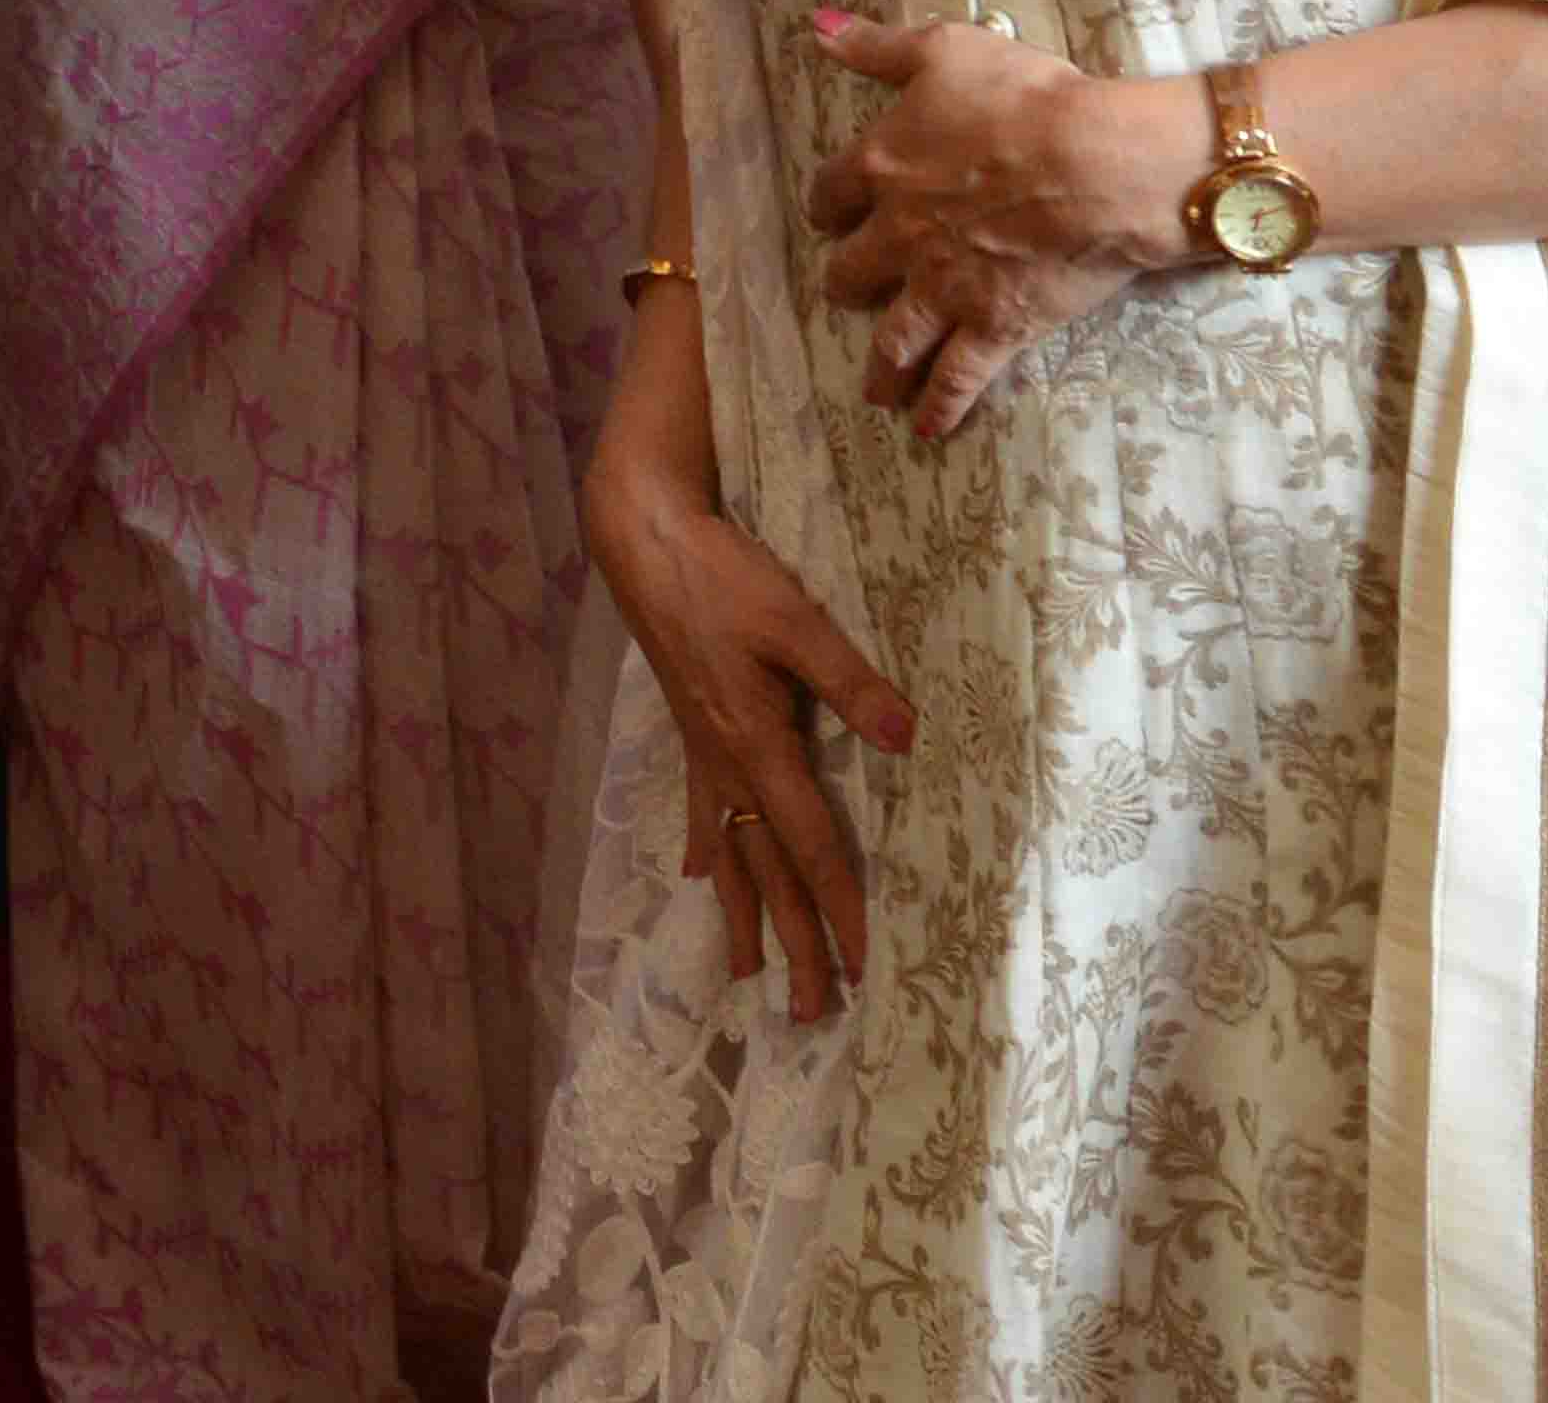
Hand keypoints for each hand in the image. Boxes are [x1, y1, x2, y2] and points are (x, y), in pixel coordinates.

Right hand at [582, 305, 911, 1021]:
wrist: (642, 538)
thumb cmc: (720, 573)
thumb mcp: (793, 618)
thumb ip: (849, 681)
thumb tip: (905, 739)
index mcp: (755, 743)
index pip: (810, 845)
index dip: (840, 907)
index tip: (861, 967)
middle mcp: (727, 763)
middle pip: (767, 870)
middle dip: (791, 942)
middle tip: (809, 1010)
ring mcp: (704, 750)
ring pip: (730, 853)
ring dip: (745, 916)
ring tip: (747, 974)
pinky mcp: (691, 728)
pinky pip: (704, 811)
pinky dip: (709, 852)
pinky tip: (703, 877)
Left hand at [808, 9, 1183, 440]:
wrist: (1096, 163)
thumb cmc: (1026, 98)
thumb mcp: (944, 51)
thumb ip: (876, 46)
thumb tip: (817, 28)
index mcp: (879, 169)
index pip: (831, 195)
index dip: (831, 207)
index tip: (833, 217)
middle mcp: (899, 236)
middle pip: (852, 272)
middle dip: (849, 284)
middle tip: (850, 294)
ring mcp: (944, 288)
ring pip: (895, 338)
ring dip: (881, 366)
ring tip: (873, 390)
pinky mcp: (995, 327)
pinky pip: (958, 377)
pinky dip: (940, 405)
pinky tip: (927, 429)